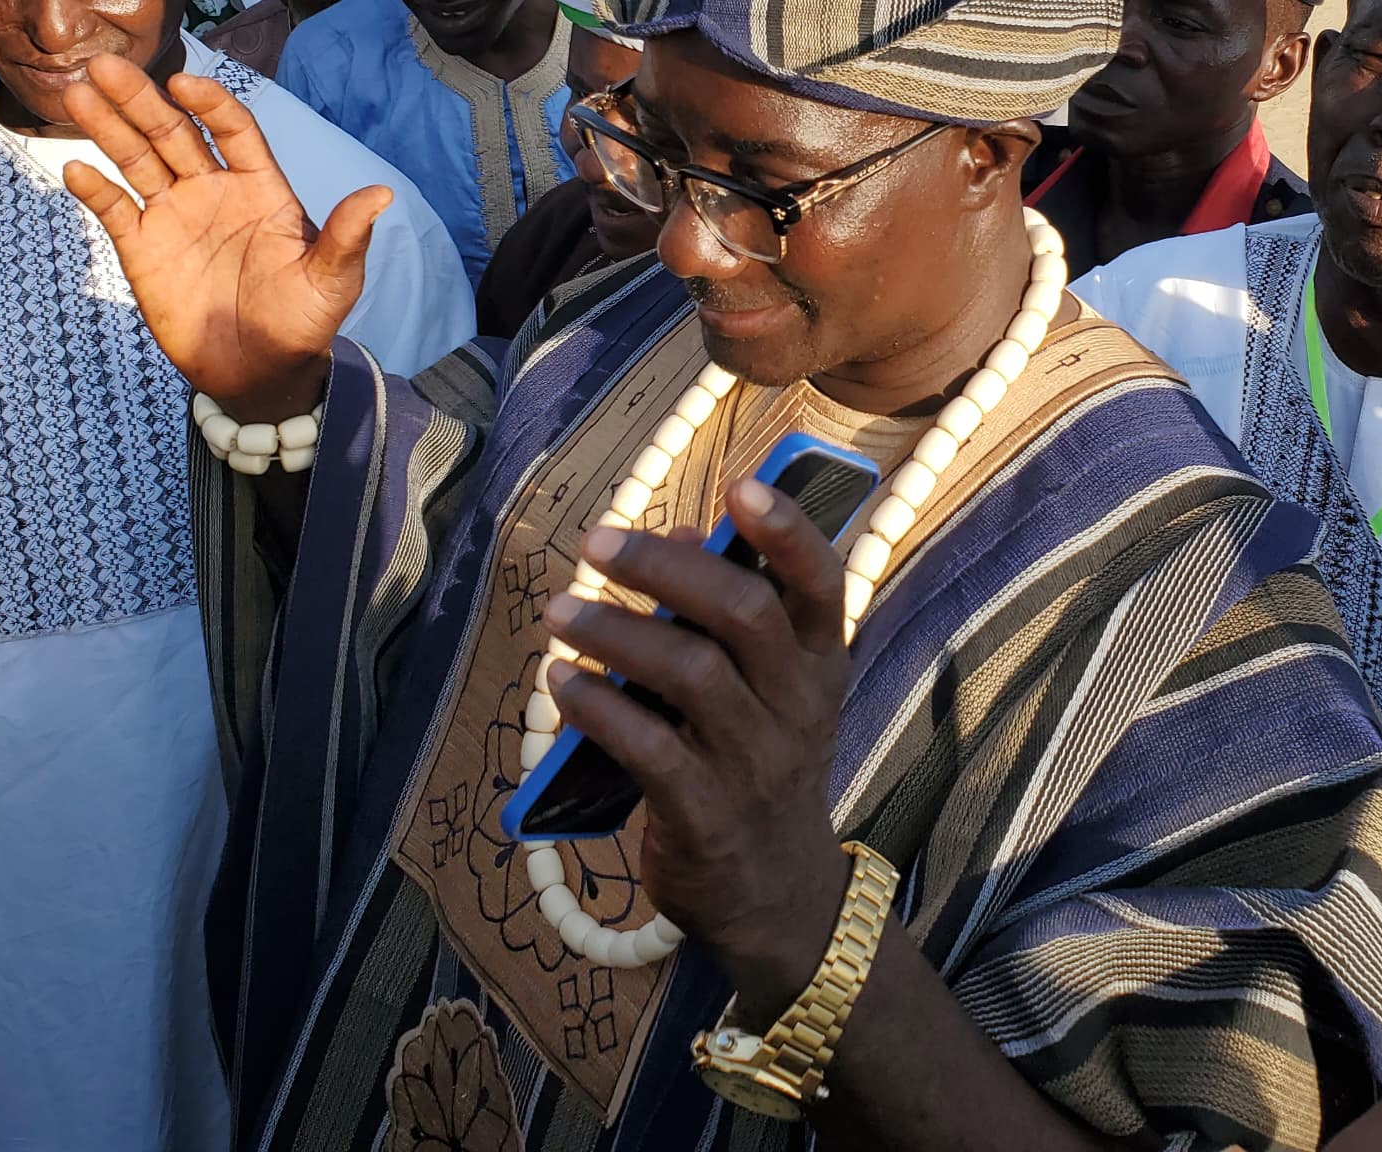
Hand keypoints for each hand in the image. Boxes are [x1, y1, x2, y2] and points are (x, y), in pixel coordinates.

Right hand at [61, 56, 385, 422]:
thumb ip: (346, 236)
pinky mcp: (143, 249)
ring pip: (137, 159)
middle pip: (173, 132)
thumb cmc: (303, 322)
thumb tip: (382, 194)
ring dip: (107, 126)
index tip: (183, 82)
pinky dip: (95, 189)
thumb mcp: (332, 281)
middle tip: (105, 65)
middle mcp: (213, 190)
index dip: (210, 104)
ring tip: (75, 94)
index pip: (233, 130)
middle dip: (140, 99)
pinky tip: (74, 167)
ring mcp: (174, 216)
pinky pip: (116, 210)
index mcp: (259, 187)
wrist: (261, 374)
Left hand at [542, 475, 851, 1021]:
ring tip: (559, 612)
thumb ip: (726, 613)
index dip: (788, 531)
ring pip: (688, 672)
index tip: (741, 486)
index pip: (822, 583)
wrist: (776, 895)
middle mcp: (798, 705)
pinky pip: (647, 746)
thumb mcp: (768, 690)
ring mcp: (754, 762)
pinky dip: (597, 706)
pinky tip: (562, 682)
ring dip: (614, 631)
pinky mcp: (705, 814)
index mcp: (821, 663)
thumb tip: (678, 531)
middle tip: (597, 545)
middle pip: (743, 613)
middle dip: (664, 568)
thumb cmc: (757, 762)